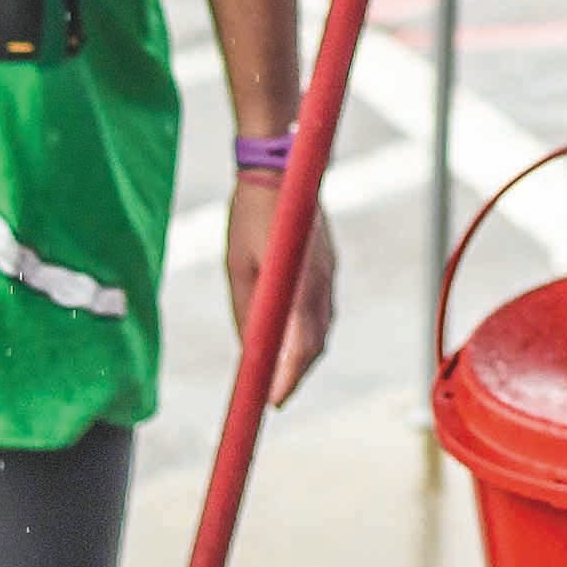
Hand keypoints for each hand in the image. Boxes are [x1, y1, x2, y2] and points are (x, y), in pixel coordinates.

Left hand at [224, 173, 335, 407]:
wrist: (281, 167)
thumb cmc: (251, 214)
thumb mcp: (238, 265)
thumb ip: (245, 308)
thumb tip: (248, 347)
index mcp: (301, 280)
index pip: (301, 343)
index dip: (288, 377)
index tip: (273, 400)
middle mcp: (322, 279)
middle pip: (316, 342)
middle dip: (296, 373)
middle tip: (273, 394)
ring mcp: (329, 271)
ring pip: (323, 327)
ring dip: (304, 355)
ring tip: (279, 373)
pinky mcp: (328, 264)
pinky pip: (323, 309)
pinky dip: (309, 332)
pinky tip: (291, 338)